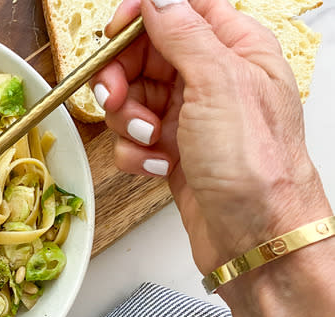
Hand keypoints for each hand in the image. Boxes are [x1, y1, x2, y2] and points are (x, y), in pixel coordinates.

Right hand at [91, 0, 331, 272]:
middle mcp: (211, 79)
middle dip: (123, 78)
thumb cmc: (256, 165)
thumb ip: (184, 34)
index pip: (180, 10)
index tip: (114, 33)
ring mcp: (190, 117)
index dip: (143, 16)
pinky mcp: (173, 151)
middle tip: (116, 97)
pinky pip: (133, 139)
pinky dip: (136, 153)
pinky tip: (158, 165)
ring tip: (150, 140)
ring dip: (128, 121)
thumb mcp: (219, 84)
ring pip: (132, 98)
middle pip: (144, 55)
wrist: (255, 239)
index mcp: (235, 49)